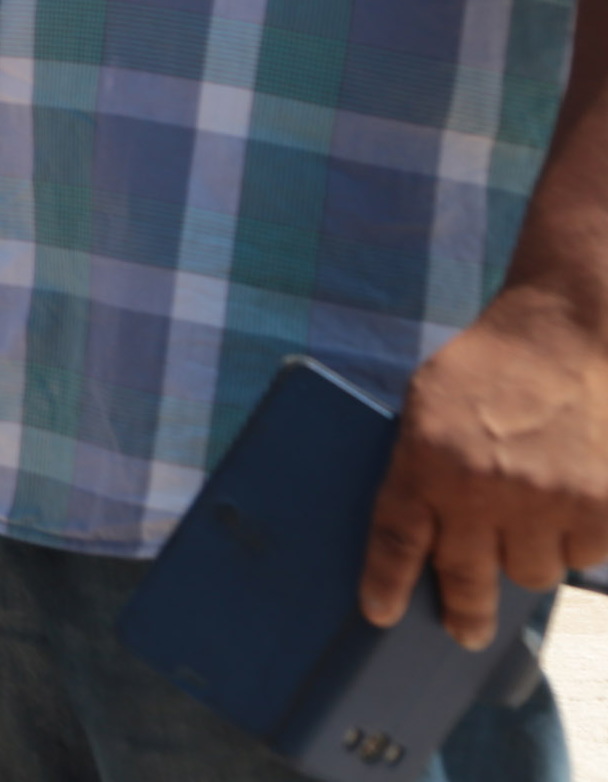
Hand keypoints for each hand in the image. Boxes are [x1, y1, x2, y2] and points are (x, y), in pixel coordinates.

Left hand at [361, 288, 607, 645]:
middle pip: (466, 577)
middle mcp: (480, 487)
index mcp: (425, 459)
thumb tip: (420, 536)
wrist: (562, 335)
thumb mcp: (427, 406)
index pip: (396, 541)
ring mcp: (542, 499)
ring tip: (530, 516)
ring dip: (528, 557)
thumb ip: (421, 465)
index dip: (386, 584)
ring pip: (530, 573)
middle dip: (464, 612)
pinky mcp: (598, 505)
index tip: (380, 615)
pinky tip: (571, 500)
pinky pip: (582, 556)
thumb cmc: (488, 369)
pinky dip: (577, 540)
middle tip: (465, 630)